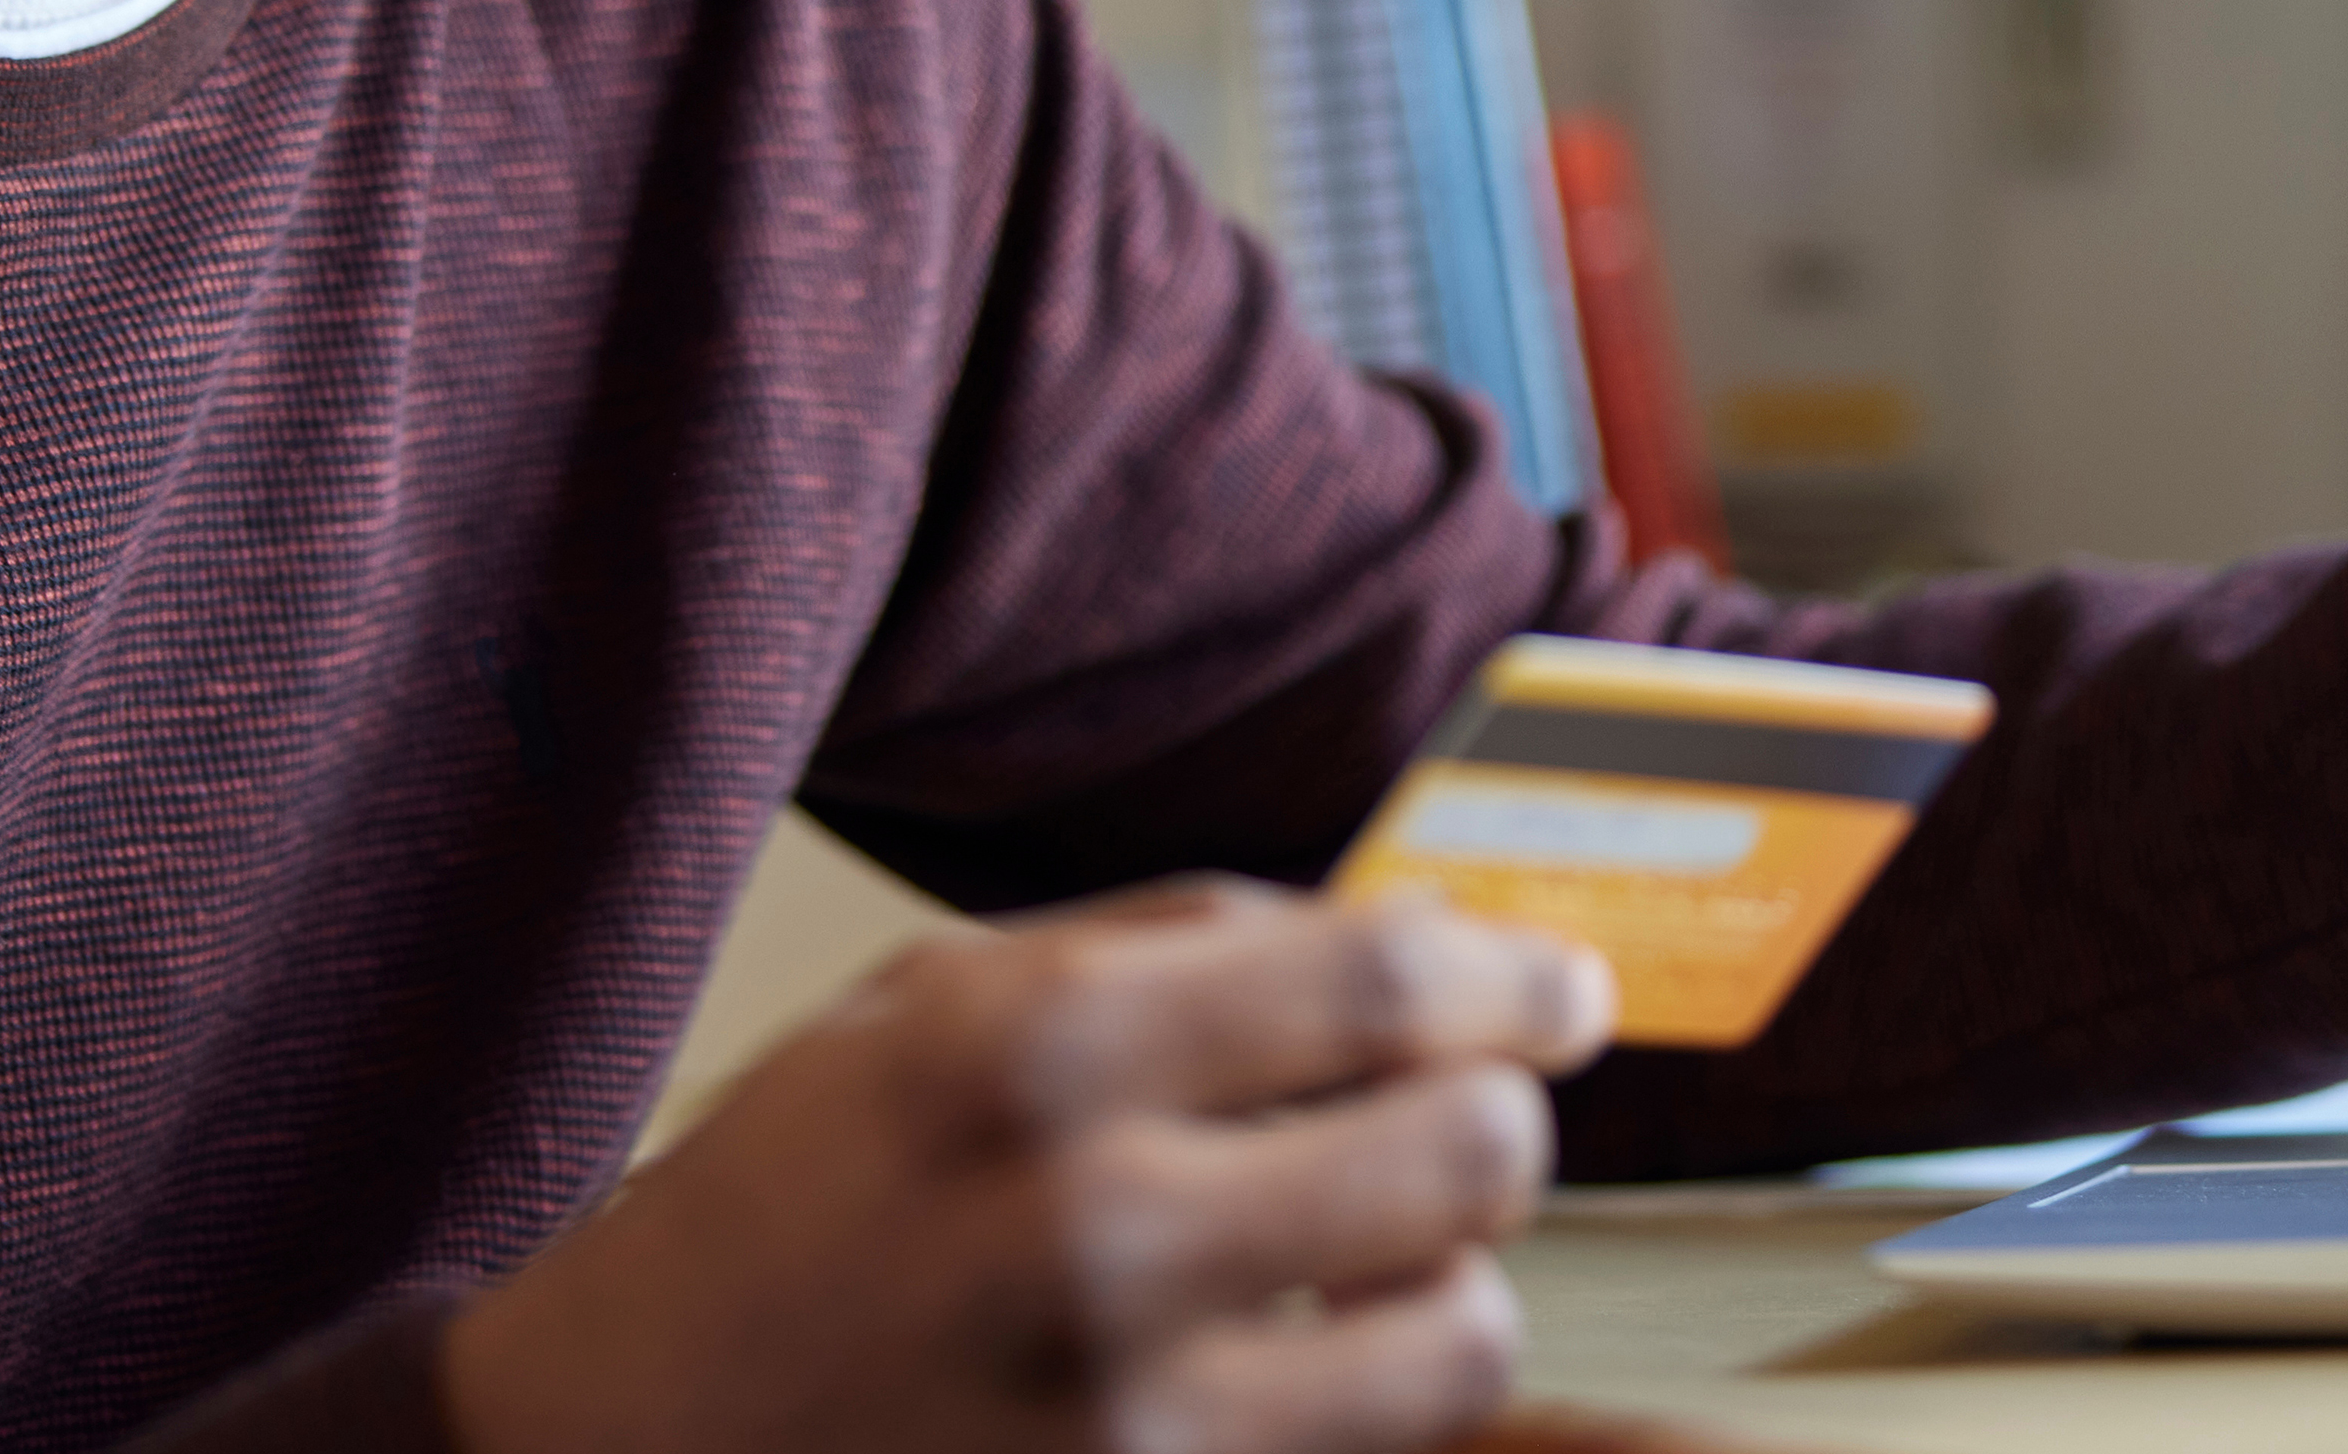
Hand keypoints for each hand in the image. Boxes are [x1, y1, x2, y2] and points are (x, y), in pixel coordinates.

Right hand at [444, 878, 1617, 1453]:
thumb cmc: (779, 1213)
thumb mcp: (926, 1007)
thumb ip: (1165, 952)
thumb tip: (1413, 941)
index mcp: (1028, 1049)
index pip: (1381, 981)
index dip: (1517, 977)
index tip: (1568, 990)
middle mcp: (1089, 1228)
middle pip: (1467, 1150)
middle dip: (1501, 1123)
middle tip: (1469, 1119)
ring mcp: (1126, 1417)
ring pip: (1463, 1335)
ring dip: (1452, 1285)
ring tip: (1380, 1262)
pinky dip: (1369, 1405)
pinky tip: (1297, 1363)